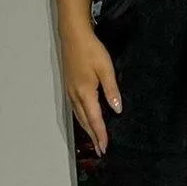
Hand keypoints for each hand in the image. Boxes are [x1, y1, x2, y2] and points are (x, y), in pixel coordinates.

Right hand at [62, 27, 121, 154]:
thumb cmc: (91, 51)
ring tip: (95, 139)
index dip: (100, 134)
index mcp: (85, 93)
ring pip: (79, 116)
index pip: (95, 119)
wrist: (73, 36)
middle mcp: (75, 95)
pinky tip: (86, 120)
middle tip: (101, 149)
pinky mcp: (69, 86)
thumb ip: (112, 91)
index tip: (105, 147)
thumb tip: (116, 109)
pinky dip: (82, 119)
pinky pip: (76, 108)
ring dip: (87, 129)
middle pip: (85, 121)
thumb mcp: (106, 70)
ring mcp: (70, 91)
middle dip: (93, 136)